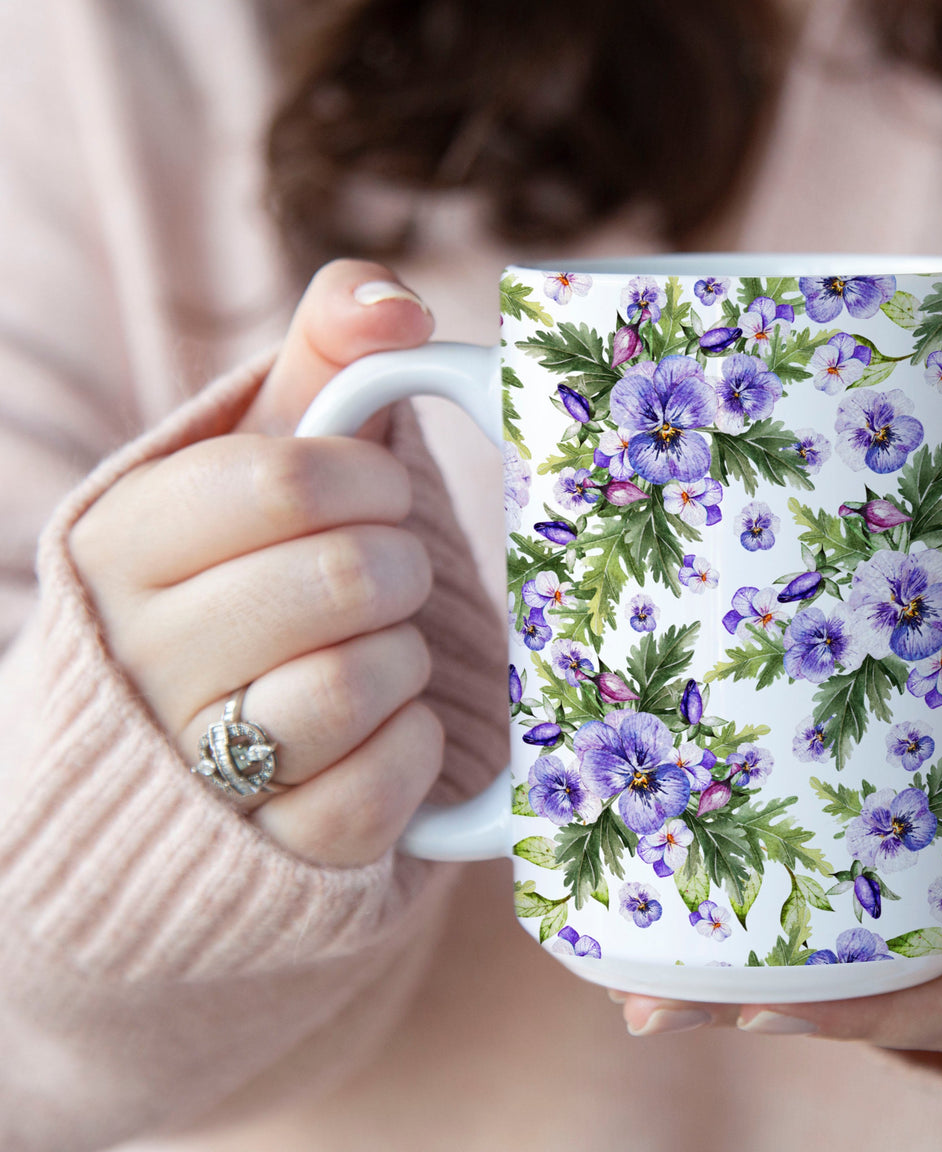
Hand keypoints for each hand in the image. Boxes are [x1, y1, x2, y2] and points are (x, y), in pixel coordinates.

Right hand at [71, 260, 443, 866]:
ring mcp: (189, 767)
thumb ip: (321, 357)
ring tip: (377, 653)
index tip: (377, 494)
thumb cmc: (236, 576)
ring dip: (404, 660)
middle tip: (384, 578)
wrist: (169, 754)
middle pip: (343, 578)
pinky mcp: (260, 854)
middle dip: (397, 569)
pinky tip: (384, 729)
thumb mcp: (256, 456)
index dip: (371, 481)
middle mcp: (136, 657)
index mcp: (120, 541)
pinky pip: (376, 793)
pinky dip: (410, 751)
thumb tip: (392, 302)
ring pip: (357, 686)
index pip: (286, 477)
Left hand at [615, 649, 941, 1066]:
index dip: (865, 1016)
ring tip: (647, 985)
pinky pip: (858, 931)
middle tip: (653, 1007)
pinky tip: (705, 925)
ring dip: (756, 986)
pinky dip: (784, 939)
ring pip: (861, 977)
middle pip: (886, 1006)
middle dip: (772, 1012)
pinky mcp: (931, 897)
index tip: (762, 1013)